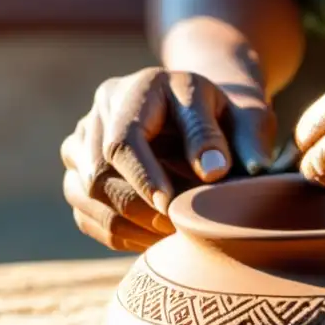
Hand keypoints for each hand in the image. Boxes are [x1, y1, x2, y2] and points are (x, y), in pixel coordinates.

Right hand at [60, 67, 277, 251]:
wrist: (209, 118)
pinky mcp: (78, 168)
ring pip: (84, 194)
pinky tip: (150, 237)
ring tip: (167, 235)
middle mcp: (105, 107)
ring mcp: (85, 137)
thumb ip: (242, 139)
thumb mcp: (247, 119)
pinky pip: (83, 212)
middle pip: (97, 171)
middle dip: (136, 208)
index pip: (125, 139)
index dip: (144, 178)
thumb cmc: (231, 120)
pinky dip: (115, 232)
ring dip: (125, 224)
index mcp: (145, 87)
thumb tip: (215, 171)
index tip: (171, 207)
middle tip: (175, 229)